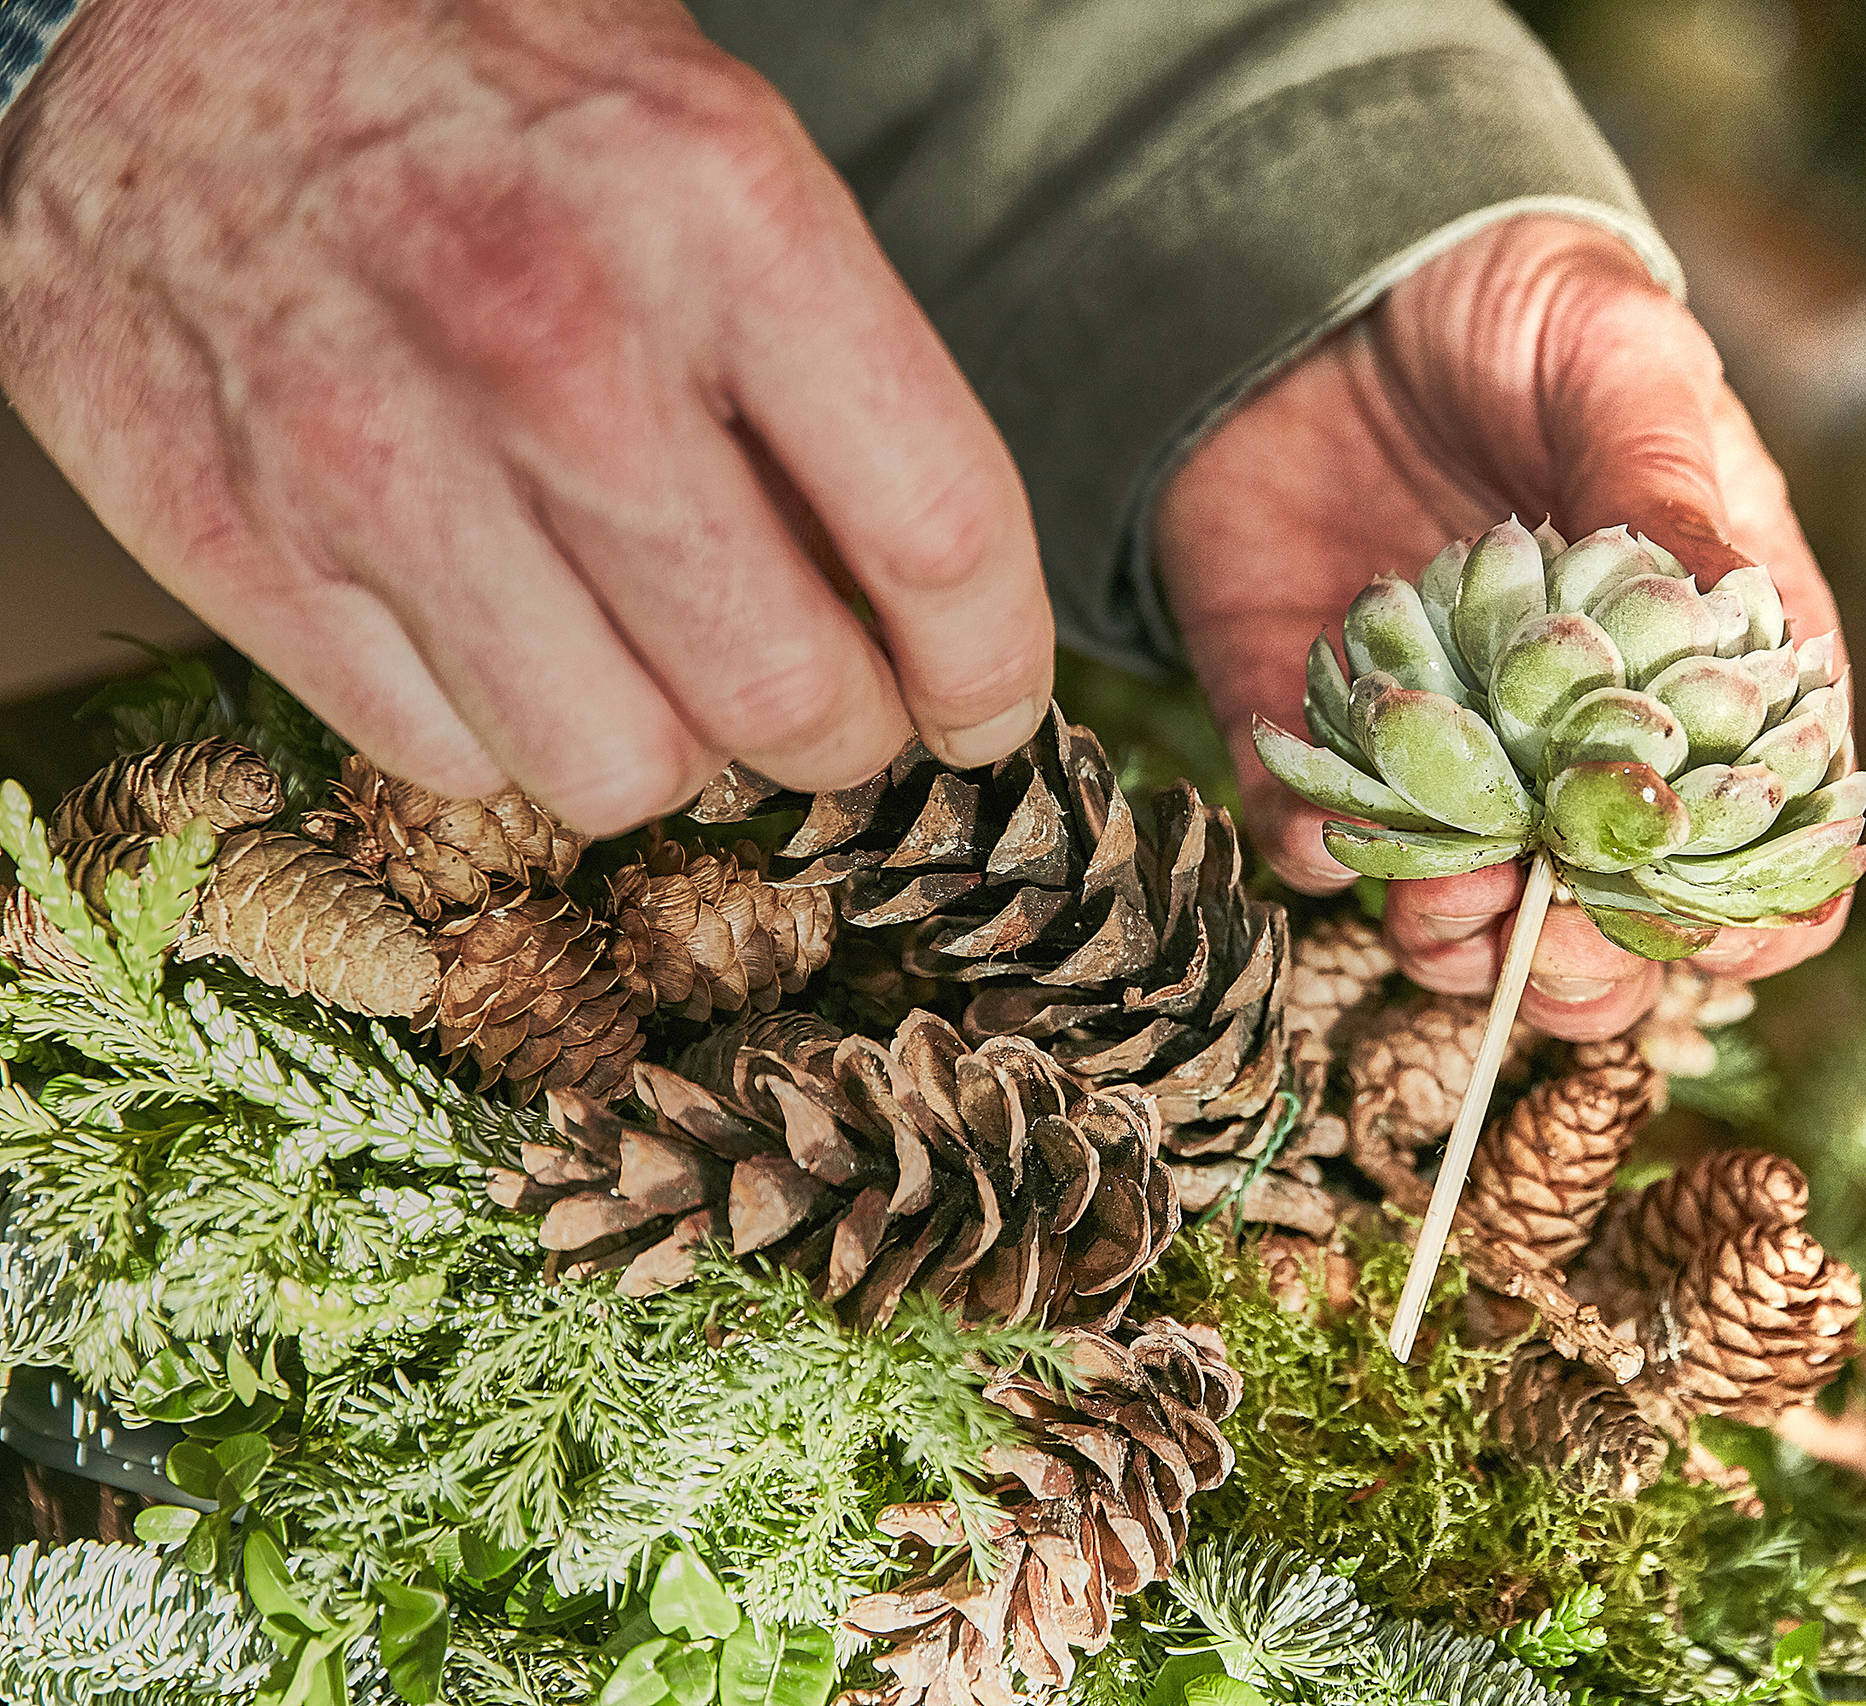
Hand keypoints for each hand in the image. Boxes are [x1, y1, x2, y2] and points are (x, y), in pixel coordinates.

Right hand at [0, 0, 1051, 832]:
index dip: (987, 667)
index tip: (980, 707)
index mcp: (719, 214)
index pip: (937, 535)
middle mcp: (555, 343)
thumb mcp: (713, 149)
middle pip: (788, 696)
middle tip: (825, 701)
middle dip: (837, 733)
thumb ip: (828, 370)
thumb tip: (915, 604)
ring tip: (644, 655)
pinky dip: (490, 724)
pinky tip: (490, 618)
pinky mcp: (233, 535)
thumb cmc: (488, 80)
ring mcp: (377, 451)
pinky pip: (443, 756)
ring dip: (661, 746)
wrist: (170, 1)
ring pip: (616, 769)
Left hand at [1157, 216, 1849, 1040]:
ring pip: (1470, 913)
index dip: (1755, 914)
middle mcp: (1578, 731)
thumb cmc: (1512, 299)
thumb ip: (1659, 482)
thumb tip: (1719, 606)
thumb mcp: (1610, 356)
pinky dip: (1317, 854)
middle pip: (1620, 915)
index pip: (1768, 835)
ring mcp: (1450, 742)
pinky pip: (1316, 832)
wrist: (1322, 264)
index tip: (1708, 937)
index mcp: (1700, 658)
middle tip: (1551, 939)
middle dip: (1595, 967)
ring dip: (1457, 941)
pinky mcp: (1319, 725)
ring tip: (1437, 904)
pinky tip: (1317, 826)